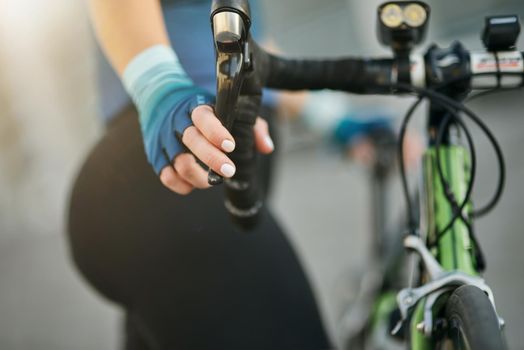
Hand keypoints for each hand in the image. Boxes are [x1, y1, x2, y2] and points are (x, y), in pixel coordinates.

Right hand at [159, 105, 274, 194]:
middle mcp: (177, 122)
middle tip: (230, 171)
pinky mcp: (155, 155)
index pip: (203, 118)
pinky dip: (182, 185)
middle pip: (192, 141)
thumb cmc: (204, 111)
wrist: (160, 97)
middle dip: (212, 159)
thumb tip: (267, 147)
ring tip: (213, 181)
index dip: (216, 132)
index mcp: (197, 107)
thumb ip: (252, 126)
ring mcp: (164, 139)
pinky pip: (166, 176)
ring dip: (199, 177)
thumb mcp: (230, 110)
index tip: (231, 146)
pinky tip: (194, 184)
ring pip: (180, 163)